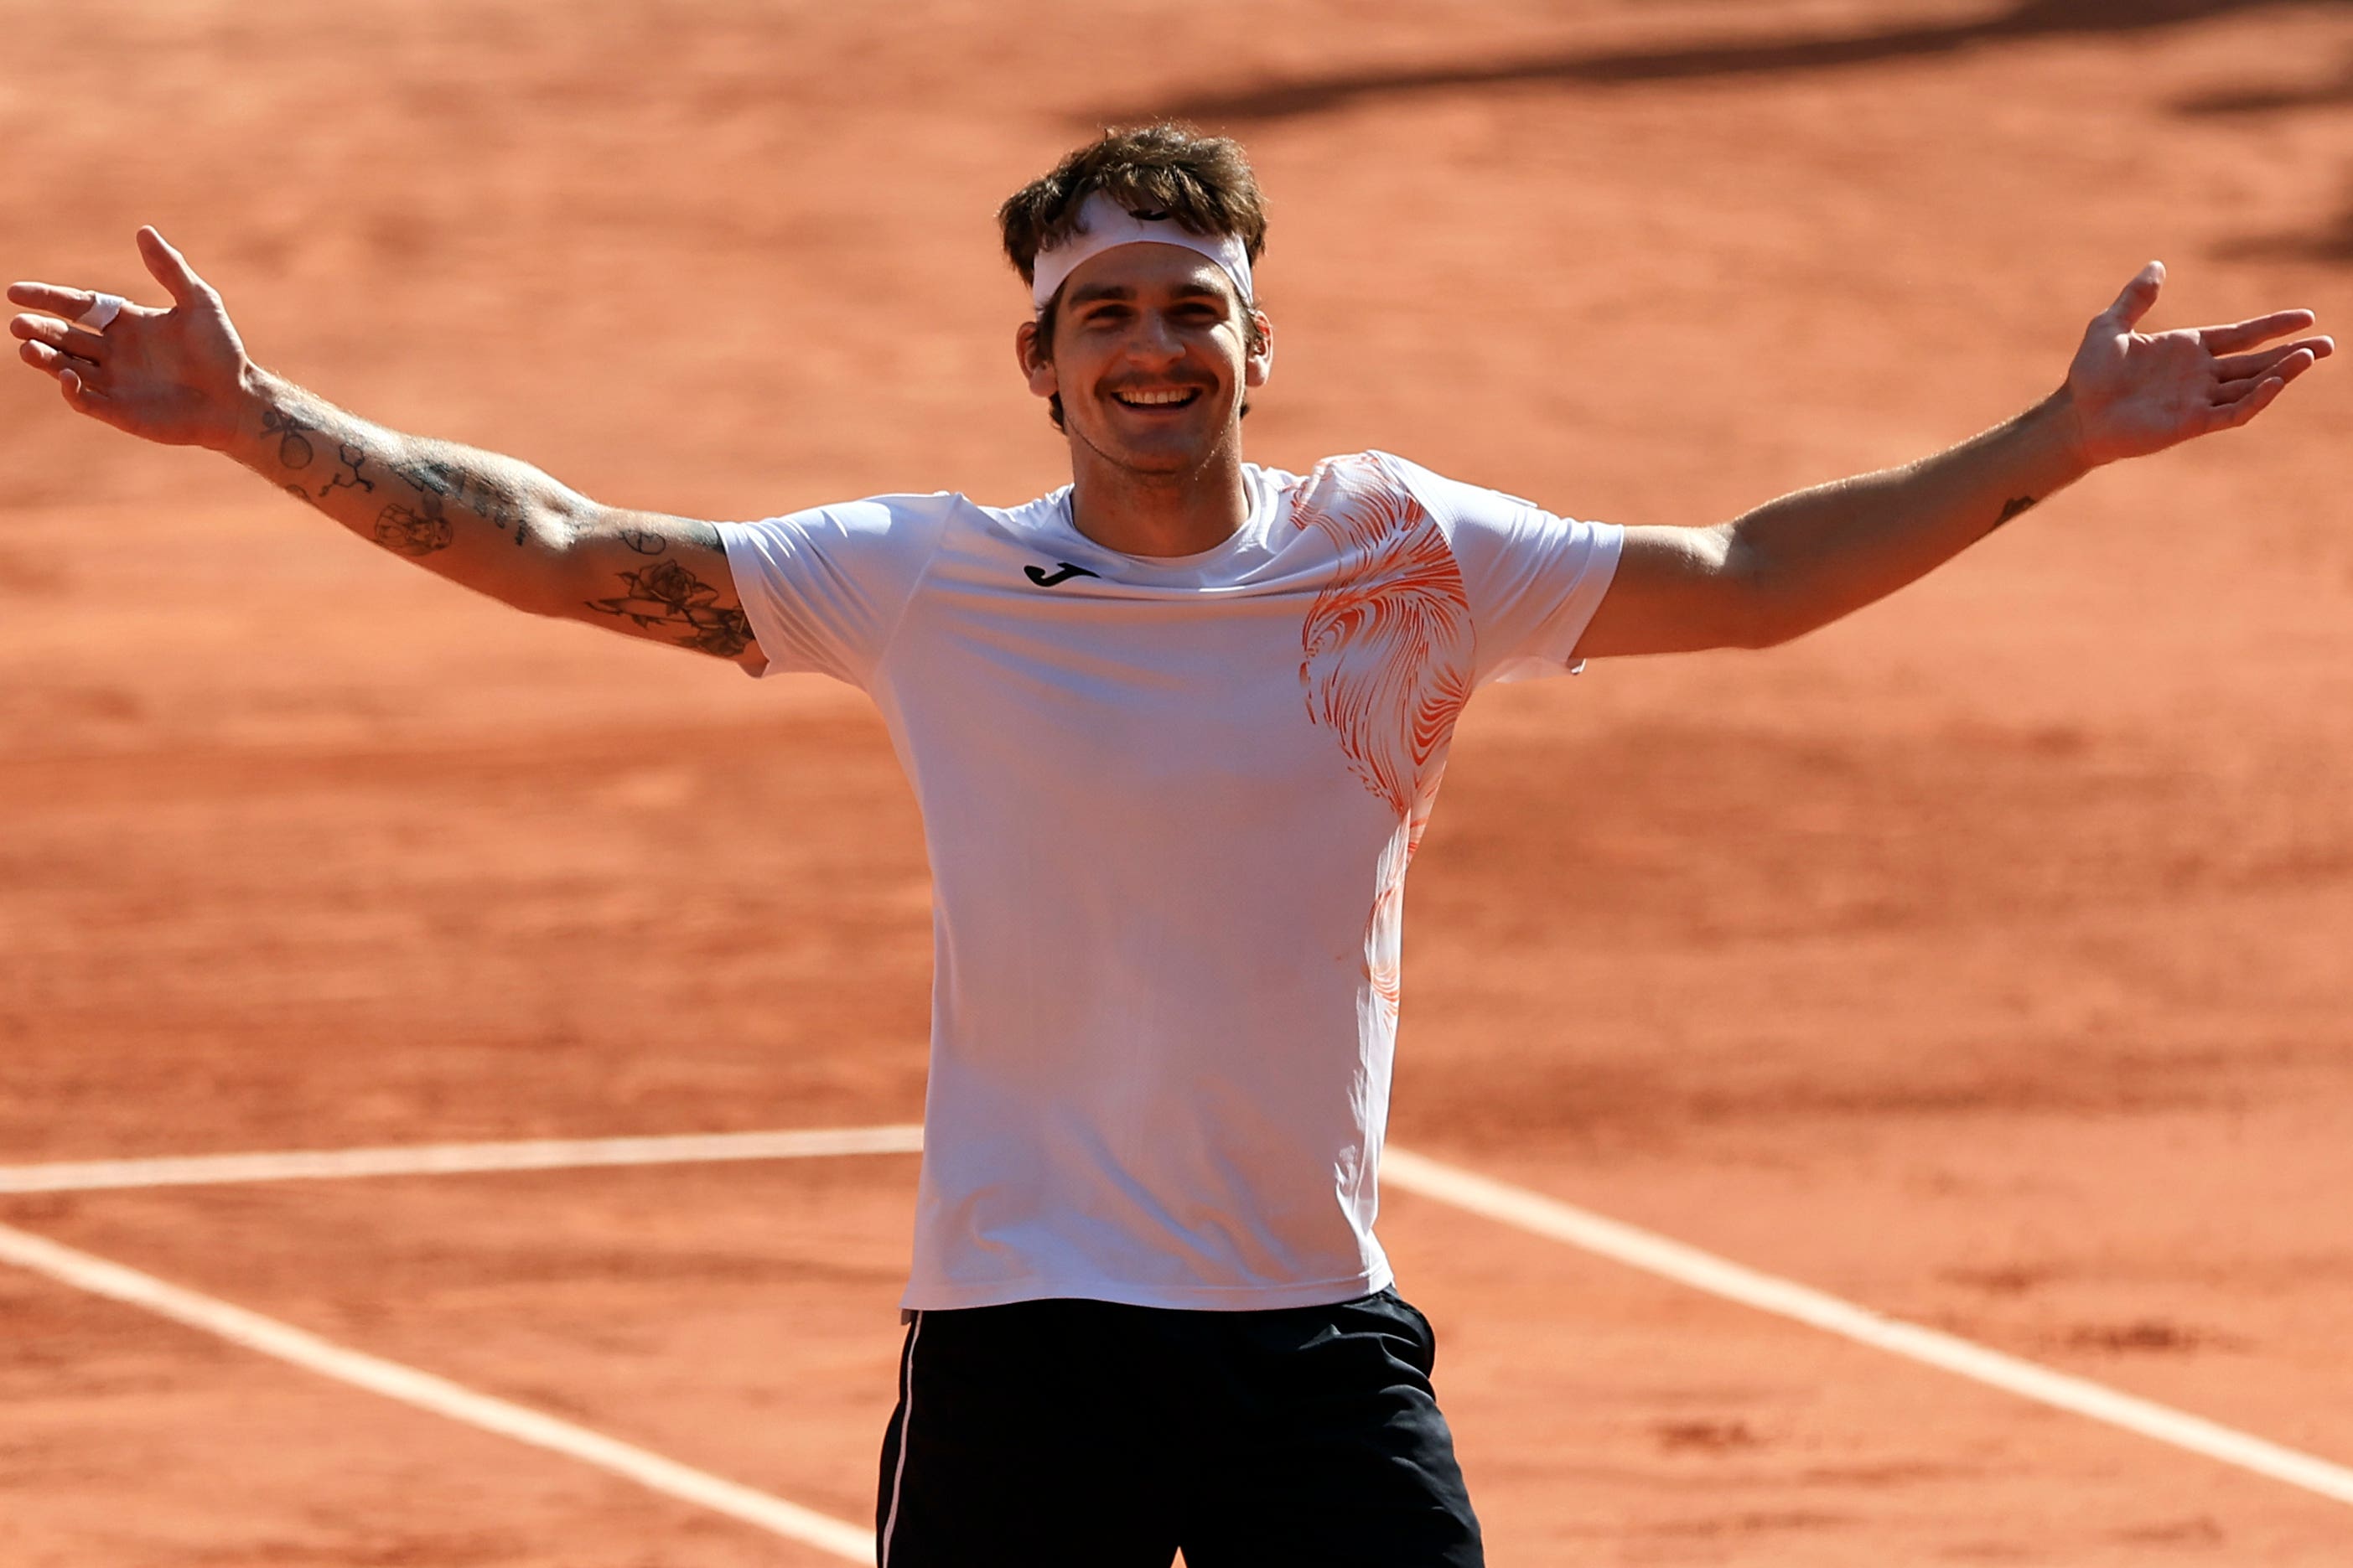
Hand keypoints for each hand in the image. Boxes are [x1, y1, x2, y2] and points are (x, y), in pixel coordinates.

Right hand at [9, 227, 250, 449]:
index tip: (16, 292)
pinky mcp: (119, 411)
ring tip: (27, 347)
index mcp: (127, 323)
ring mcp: (115, 382)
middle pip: (65, 336)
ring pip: (66, 366)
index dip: (47, 298)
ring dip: (45, 357)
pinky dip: (72, 390)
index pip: (77, 306)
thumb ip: (170, 269)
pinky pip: (85, 400)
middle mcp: (114, 351)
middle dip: (40, 329)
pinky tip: (68, 376)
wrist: (239, 399)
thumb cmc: (223, 351)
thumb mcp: (200, 303)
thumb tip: (144, 231)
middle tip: (18, 323)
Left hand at [2062, 261, 2330, 468]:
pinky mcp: (2191, 423)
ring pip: (2252, 386)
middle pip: (2257, 362)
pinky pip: (2232, 412)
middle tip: (2329, 345)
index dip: (2273, 326)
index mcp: (2189, 349)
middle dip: (2292, 353)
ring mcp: (2198, 399)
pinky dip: (2256, 399)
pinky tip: (2276, 383)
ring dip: (2282, 373)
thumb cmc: (2090, 374)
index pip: (2242, 335)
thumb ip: (2136, 298)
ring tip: (2311, 357)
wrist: (2076, 414)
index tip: (2306, 316)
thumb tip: (2157, 265)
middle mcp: (2200, 374)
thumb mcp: (2110, 326)